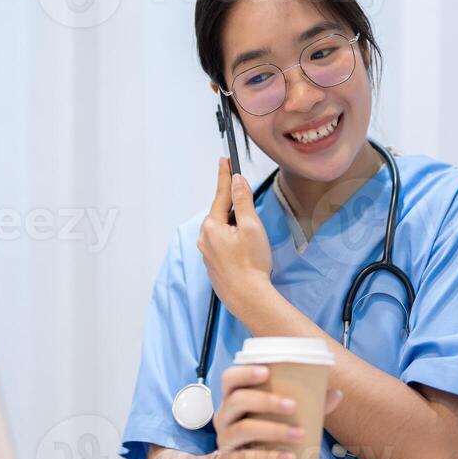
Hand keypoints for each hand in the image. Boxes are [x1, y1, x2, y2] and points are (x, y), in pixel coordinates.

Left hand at [196, 158, 272, 314]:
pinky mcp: (214, 266)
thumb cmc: (251, 263)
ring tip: (249, 227)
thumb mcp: (251, 226)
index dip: (225, 176)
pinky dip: (231, 239)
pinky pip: (221, 244)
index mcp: (212, 225)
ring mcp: (208, 254)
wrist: (248, 298)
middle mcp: (205, 238)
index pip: (221, 195)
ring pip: (220, 229)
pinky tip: (243, 246)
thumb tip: (237, 181)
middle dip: (231, 203)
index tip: (224, 160)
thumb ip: (242, 201)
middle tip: (242, 191)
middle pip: (220, 212)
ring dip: (232, 223)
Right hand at [210, 364, 343, 458]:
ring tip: (299, 434)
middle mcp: (224, 416)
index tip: (266, 371)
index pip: (230, 378)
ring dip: (274, 430)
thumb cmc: (260, 437)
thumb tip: (335, 394)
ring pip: (244, 429)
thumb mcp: (277, 419)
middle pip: (237, 400)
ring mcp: (225, 439)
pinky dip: (272, 457)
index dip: (245, 372)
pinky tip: (290, 458)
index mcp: (234, 398)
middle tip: (293, 405)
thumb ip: (304, 405)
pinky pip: (249, 458)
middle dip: (265, 400)